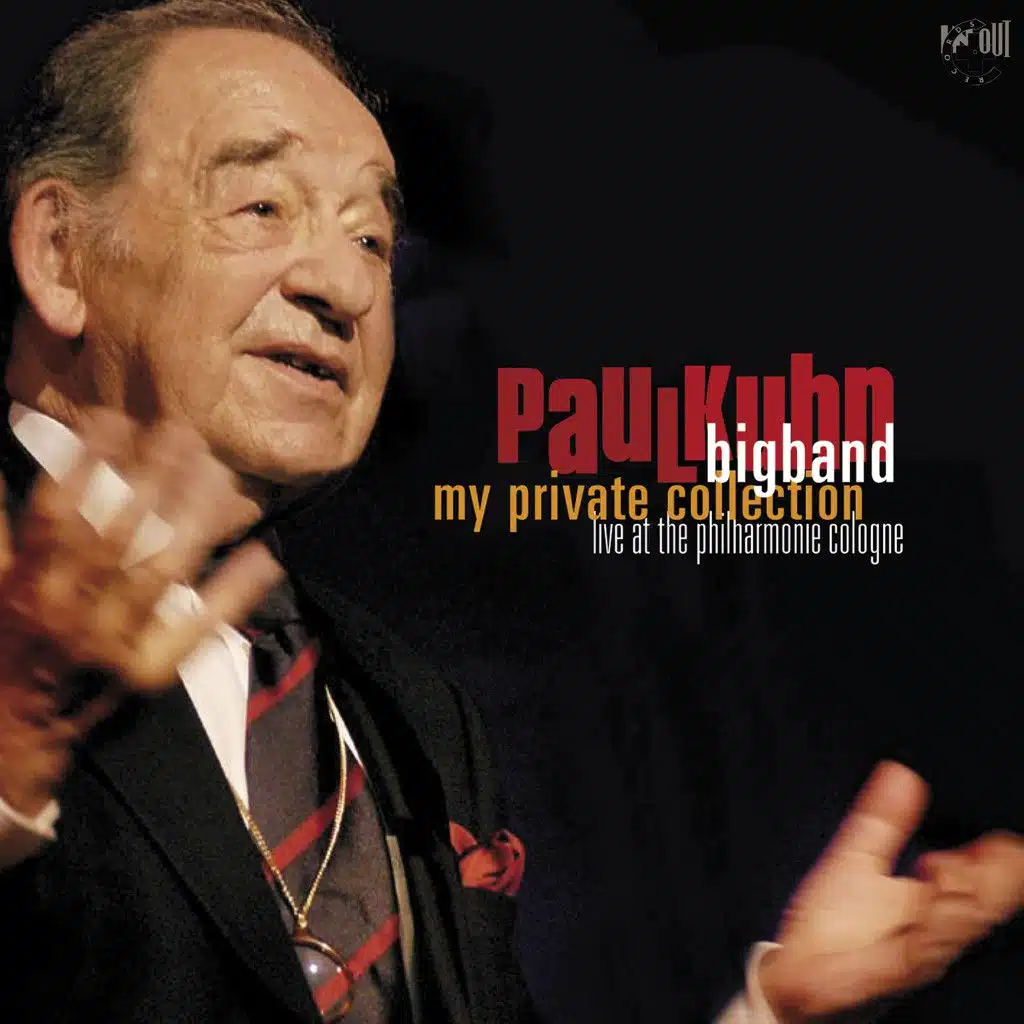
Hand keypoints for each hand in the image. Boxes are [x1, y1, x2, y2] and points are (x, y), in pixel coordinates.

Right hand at [0, 410, 282, 815]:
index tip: (112, 418)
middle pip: (116, 535)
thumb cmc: (6, 647)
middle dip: (149, 478)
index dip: (84, 463)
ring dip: (193, 518)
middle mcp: (68, 614)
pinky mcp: (150, 671)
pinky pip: (198, 629)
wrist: (15, 736)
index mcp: (26, 588)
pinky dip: (232, 592)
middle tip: (180, 430)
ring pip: (160, 571)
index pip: (57, 514)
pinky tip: (264, 554)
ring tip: (220, 472)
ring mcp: (113, 644)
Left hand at [759, 761, 1023, 1021]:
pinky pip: (916, 953)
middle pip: (979, 909)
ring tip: (945, 867)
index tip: (1005, 844)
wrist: (798, 971)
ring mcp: (911, 954)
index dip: (1000, 867)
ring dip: (957, 900)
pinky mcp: (885, 972)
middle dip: (993, 883)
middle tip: (998, 853)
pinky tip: (923, 901)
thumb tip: (901, 772)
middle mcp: (931, 933)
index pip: (982, 886)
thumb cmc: (834, 924)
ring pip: (951, 929)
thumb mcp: (857, 857)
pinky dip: (924, 928)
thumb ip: (882, 819)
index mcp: (930, 905)